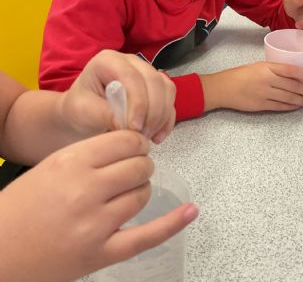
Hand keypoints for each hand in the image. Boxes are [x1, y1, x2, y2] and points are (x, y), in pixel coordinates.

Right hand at [0, 131, 197, 281]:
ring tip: (124, 192)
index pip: (126, 140)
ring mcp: (96, 224)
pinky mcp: (102, 253)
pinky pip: (147, 236)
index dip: (136, 142)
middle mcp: (86, 189)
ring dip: (140, 189)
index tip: (135, 147)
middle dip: (140, 165)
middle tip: (131, 170)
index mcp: (72, 162)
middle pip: (139, 166)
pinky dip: (173, 223)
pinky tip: (191, 210)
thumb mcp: (52, 165)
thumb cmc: (21, 206)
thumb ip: (90, 153)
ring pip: (142, 194)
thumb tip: (130, 146)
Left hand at [61, 50, 175, 143]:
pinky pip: (170, 101)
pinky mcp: (156, 88)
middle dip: (152, 111)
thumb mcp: (82, 111)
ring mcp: (146, 73)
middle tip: (141, 135)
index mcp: (109, 61)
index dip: (138, 101)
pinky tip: (157, 137)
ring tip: (147, 137)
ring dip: (161, 116)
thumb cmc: (80, 108)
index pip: (131, 76)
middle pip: (154, 81)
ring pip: (167, 89)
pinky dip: (167, 120)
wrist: (85, 114)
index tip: (134, 127)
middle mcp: (131, 62)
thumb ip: (103, 114)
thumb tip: (126, 124)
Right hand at [201, 61, 302, 111]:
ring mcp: (265, 94)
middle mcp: (267, 80)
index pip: (289, 69)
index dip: (301, 73)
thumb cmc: (237, 75)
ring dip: (300, 100)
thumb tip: (287, 76)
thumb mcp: (255, 66)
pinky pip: (279, 106)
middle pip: (292, 85)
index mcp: (265, 67)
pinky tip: (295, 106)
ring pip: (288, 97)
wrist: (223, 88)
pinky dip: (289, 106)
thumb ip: (270, 70)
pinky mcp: (261, 105)